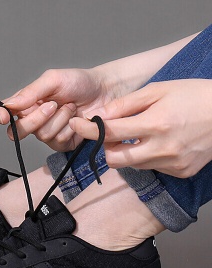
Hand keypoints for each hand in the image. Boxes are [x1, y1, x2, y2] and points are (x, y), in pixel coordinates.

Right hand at [0, 68, 117, 151]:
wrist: (105, 93)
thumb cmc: (79, 82)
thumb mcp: (53, 80)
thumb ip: (30, 92)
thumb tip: (9, 105)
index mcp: (26, 103)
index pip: (3, 112)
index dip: (0, 116)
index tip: (4, 116)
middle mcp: (33, 120)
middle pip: (18, 131)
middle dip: (36, 119)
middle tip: (53, 105)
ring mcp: (46, 134)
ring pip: (41, 136)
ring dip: (60, 120)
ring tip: (71, 108)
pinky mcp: (61, 144)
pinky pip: (57, 142)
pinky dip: (69, 129)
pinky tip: (76, 120)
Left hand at [70, 79, 211, 177]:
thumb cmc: (195, 96)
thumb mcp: (160, 90)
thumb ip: (127, 104)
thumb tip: (100, 116)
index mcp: (155, 124)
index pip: (109, 132)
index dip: (88, 129)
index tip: (76, 124)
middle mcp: (161, 149)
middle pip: (114, 159)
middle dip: (106, 147)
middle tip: (112, 134)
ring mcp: (171, 164)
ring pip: (132, 165)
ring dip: (127, 152)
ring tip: (142, 134)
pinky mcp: (180, 172)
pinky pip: (151, 168)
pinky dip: (147, 157)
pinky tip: (160, 143)